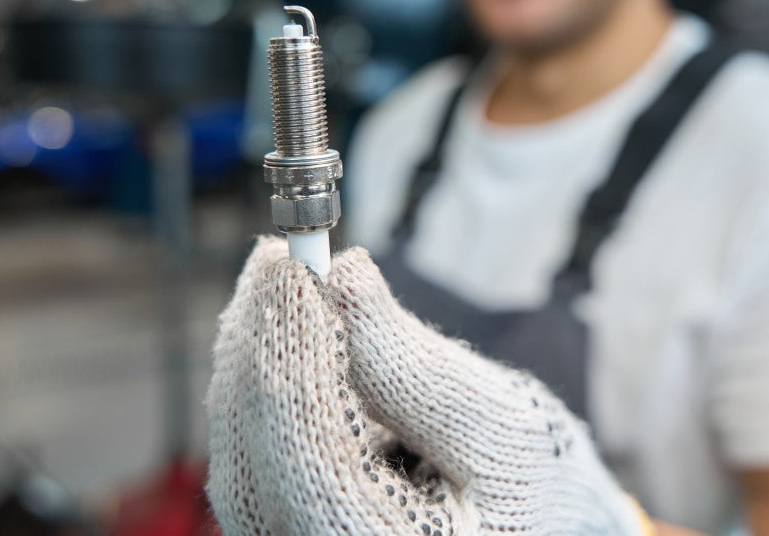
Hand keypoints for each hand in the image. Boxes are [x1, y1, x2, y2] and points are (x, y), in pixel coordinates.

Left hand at [205, 236, 649, 534]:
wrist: (530, 528)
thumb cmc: (527, 486)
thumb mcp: (502, 427)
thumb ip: (417, 368)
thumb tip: (345, 279)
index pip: (315, 464)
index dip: (297, 361)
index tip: (297, 273)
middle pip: (254, 464)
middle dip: (263, 349)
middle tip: (277, 259)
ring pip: (238, 458)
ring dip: (253, 359)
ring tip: (282, 278)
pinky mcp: (278, 527)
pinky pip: (245, 458)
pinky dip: (259, 385)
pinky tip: (283, 326)